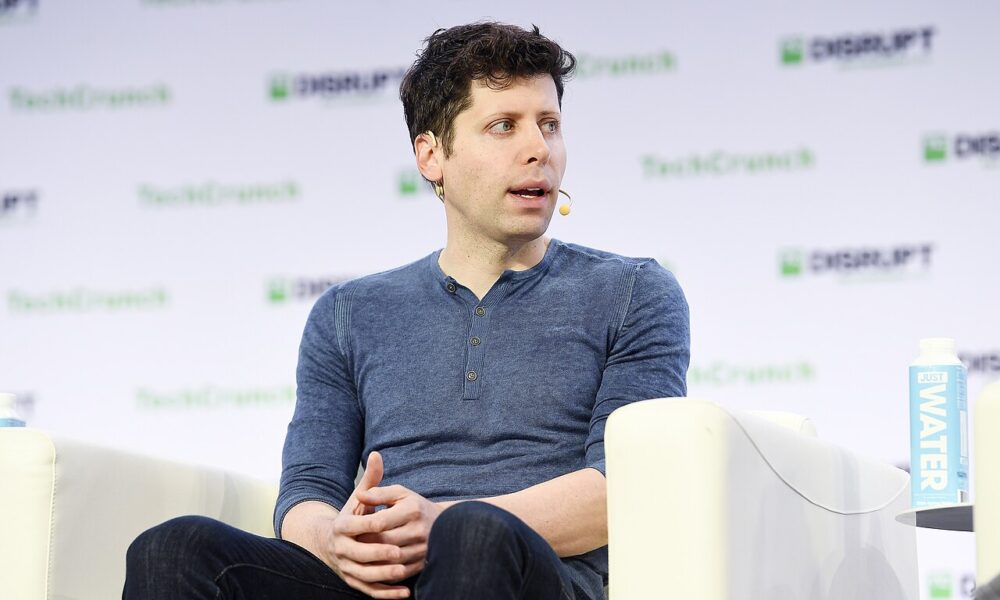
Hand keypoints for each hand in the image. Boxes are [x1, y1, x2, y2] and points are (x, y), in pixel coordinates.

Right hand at [322, 452, 413, 598]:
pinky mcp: (354, 581)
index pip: (358, 526)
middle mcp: (341, 548)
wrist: (330, 543)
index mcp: (342, 526)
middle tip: (400, 552)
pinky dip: (386, 594)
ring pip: (364, 574)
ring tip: (403, 571)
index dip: (374, 525)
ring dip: (383, 575)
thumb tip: (377, 454)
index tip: (390, 524)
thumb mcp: (359, 498)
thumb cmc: (352, 516)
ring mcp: (347, 567)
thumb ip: (371, 480)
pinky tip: (405, 593)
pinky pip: (369, 590)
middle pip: (360, 553)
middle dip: (380, 554)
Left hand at [340, 483, 444, 579]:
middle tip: (352, 545)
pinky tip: (375, 567)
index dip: (363, 527)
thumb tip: (360, 495)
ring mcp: (423, 549)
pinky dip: (385, 572)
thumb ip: (378, 493)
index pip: (380, 522)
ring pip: (391, 561)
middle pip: (384, 543)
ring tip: (360, 557)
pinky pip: (400, 573)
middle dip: (365, 545)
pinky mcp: (423, 563)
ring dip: (373, 561)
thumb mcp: (399, 494)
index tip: (351, 529)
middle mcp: (419, 530)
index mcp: (412, 510)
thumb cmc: (414, 505)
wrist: (444, 523)